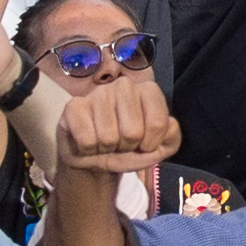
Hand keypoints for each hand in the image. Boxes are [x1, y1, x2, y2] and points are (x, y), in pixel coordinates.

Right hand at [59, 71, 183, 177]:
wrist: (95, 159)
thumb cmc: (128, 149)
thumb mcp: (157, 148)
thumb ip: (172, 138)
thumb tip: (169, 125)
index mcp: (148, 91)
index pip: (158, 123)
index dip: (151, 143)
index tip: (143, 144)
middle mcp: (123, 86)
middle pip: (133, 132)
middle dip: (127, 146)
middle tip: (121, 143)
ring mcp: (97, 94)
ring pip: (108, 137)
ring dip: (107, 149)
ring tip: (105, 142)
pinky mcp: (73, 106)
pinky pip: (87, 140)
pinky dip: (88, 150)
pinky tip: (88, 142)